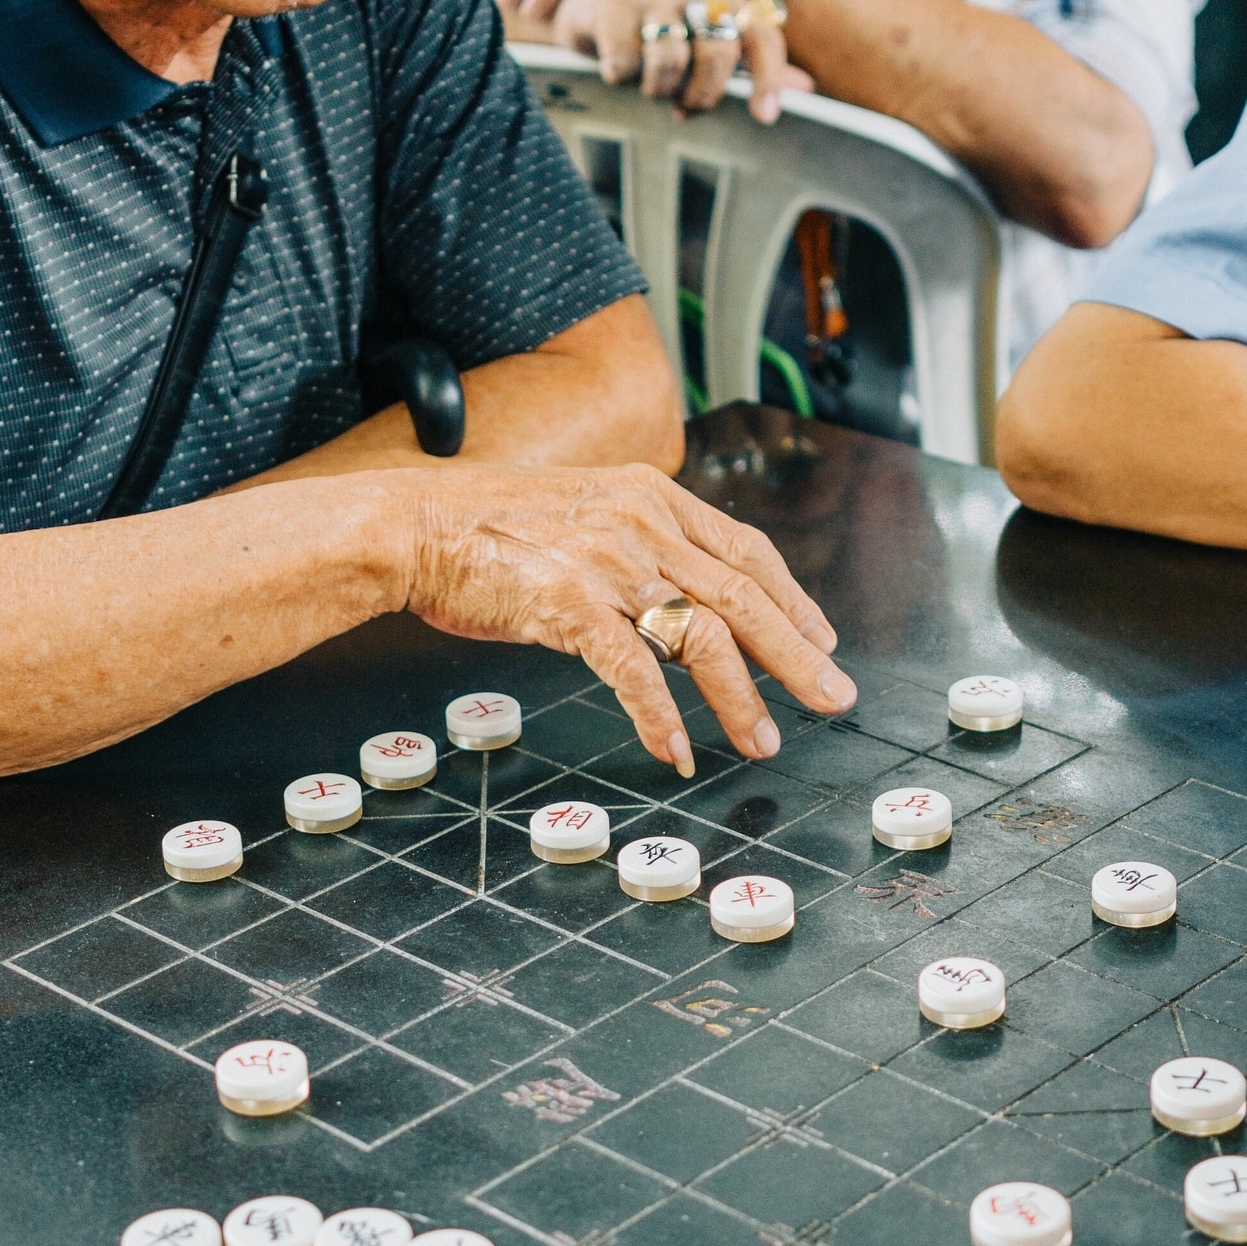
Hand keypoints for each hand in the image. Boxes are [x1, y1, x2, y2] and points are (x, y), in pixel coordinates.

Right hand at [401, 462, 854, 773]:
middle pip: (742, 597)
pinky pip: (632, 670)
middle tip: (833, 698)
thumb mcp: (584, 511)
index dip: (792, 598)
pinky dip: (660, 715)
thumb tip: (682, 591)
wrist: (413, 523)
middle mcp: (640, 524)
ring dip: (739, 696)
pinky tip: (675, 748)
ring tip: (760, 740)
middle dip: (796, 655)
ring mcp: (607, 563)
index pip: (744, 549)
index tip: (821, 638)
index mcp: (650, 497)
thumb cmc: (488, 526)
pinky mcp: (568, 604)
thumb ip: (638, 540)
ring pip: (701, 635)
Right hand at [549, 0, 809, 125]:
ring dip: (658, 89)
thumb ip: (749, 61)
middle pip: (717, 55)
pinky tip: (613, 69)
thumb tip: (807, 88)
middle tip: (685, 106)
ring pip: (670, 61)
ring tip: (647, 86)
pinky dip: (621, 77)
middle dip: (703, 94)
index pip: (761, 37)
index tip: (763, 116)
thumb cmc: (654, 24)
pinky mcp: (611, 6)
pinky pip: (625, 62)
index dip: (768, 79)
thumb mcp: (703, 39)